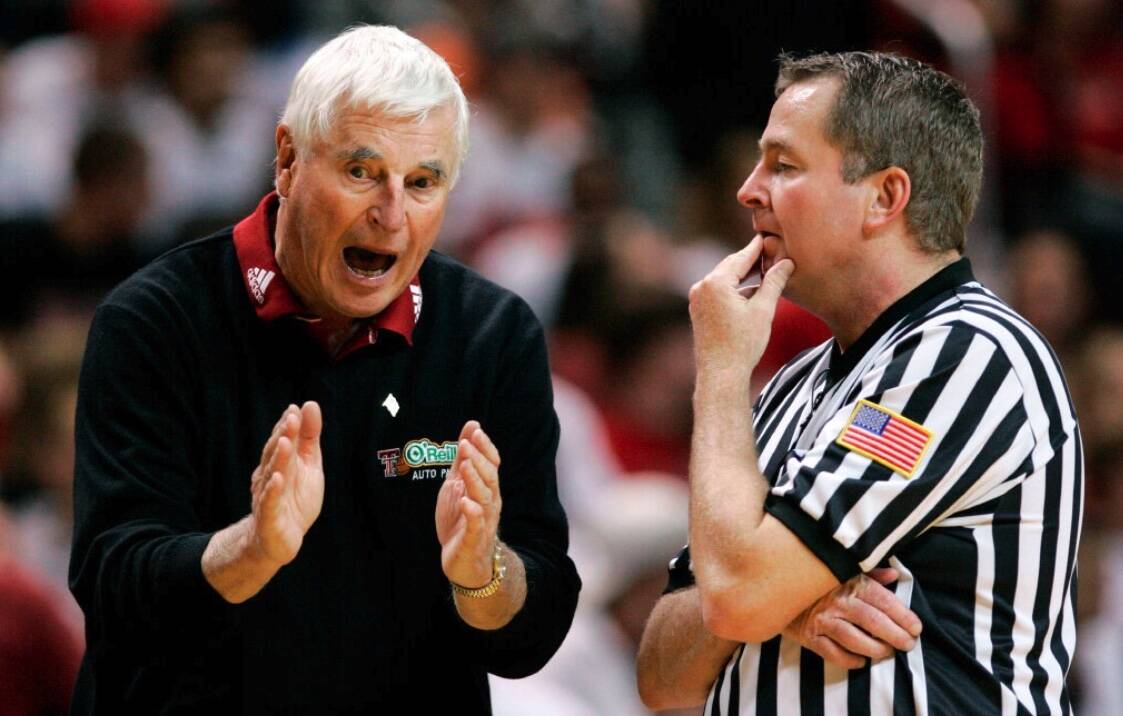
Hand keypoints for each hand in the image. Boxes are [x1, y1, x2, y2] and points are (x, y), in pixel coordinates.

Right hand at [249, 402, 323, 565]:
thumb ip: (309, 437)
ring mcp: (267, 496)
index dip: (288, 425)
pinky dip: (273, 491)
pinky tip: (278, 478)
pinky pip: (269, 503)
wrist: (280, 539)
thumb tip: (309, 404)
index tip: (295, 409)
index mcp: (280, 462)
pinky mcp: (269, 518)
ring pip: (271, 474)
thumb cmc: (295, 498)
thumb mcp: (309, 465)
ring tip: (285, 441)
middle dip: (283, 436)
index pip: (282, 440)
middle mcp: (270, 476)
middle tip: (291, 418)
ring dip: (278, 458)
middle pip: (275, 453)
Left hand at [435, 421, 501, 587]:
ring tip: (465, 465)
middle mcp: (490, 503)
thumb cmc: (462, 520)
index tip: (475, 430)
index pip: (492, 464)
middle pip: (490, 478)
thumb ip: (464, 457)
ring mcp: (483, 521)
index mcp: (487, 489)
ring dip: (475, 481)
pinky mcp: (473, 540)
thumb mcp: (458, 484)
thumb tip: (471, 425)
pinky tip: (467, 503)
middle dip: (479, 460)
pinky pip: (476, 525)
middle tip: (467, 444)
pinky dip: (473, 513)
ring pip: (484, 499)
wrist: (465, 563)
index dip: (485, 447)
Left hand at [688, 235, 794, 376]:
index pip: (741, 257)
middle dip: (751, 261)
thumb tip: (786, 262)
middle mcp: (701, 287)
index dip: (757, 247)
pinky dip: (734, 289)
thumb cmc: (742, 345)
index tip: (767, 236)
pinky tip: (750, 293)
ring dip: (743, 276)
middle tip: (769, 251)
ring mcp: (696, 299)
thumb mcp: (763, 310)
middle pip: (730, 266)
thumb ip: (774, 282)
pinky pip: (718, 292)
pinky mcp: (698, 311)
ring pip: (724, 279)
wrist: (721, 374)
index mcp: (716, 283)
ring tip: (764, 272)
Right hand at [783, 568, 921, 668]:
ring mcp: (822, 620)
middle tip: (908, 645)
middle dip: (896, 635)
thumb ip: (870, 574)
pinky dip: (850, 660)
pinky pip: (834, 653)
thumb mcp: (843, 571)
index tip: (916, 628)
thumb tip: (893, 575)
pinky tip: (861, 661)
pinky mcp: (809, 637)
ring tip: (887, 652)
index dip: (903, 616)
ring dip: (876, 650)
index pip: (883, 600)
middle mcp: (837, 601)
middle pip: (873, 621)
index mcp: (850, 582)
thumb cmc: (818, 581)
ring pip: (855, 640)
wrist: (777, 589)